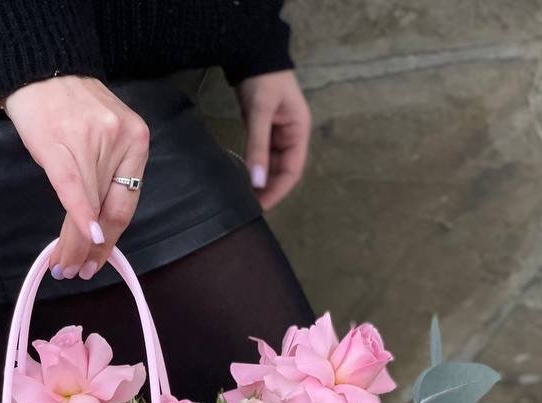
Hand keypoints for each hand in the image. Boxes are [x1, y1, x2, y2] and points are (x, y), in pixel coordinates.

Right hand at [2, 76, 149, 280]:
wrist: (40, 69)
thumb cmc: (68, 106)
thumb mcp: (102, 137)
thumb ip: (106, 175)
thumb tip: (99, 227)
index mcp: (137, 142)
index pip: (124, 205)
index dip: (111, 242)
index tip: (97, 262)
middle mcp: (121, 142)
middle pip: (110, 212)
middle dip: (94, 250)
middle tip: (80, 272)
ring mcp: (94, 143)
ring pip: (89, 209)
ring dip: (74, 244)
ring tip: (63, 266)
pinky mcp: (64, 147)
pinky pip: (74, 192)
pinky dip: (78, 221)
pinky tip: (75, 246)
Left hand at [237, 70, 310, 209]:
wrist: (253, 54)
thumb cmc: (263, 81)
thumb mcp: (260, 113)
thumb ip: (258, 147)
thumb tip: (256, 182)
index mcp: (299, 132)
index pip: (293, 171)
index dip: (279, 191)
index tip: (262, 207)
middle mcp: (292, 137)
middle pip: (283, 172)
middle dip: (268, 190)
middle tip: (248, 208)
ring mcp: (278, 135)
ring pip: (271, 166)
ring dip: (260, 182)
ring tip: (244, 198)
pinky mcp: (264, 133)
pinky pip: (261, 157)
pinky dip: (253, 169)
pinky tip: (242, 180)